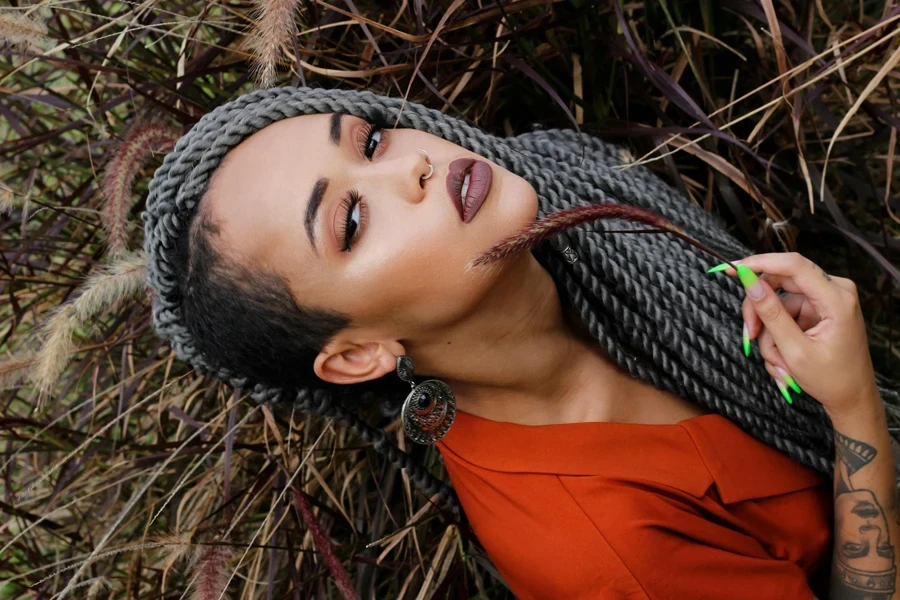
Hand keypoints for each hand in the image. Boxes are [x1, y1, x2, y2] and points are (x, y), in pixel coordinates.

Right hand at [711, 252, 877, 417]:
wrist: (852, 398)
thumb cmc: (832, 379)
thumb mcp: (794, 350)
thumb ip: (770, 313)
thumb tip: (749, 282)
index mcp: (836, 299)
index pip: (793, 265)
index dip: (759, 263)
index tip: (730, 268)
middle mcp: (834, 291)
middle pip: (779, 283)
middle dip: (759, 312)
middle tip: (748, 337)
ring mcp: (825, 300)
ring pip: (778, 303)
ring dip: (769, 334)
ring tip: (778, 363)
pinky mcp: (817, 309)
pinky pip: (784, 313)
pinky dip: (777, 336)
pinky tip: (783, 359)